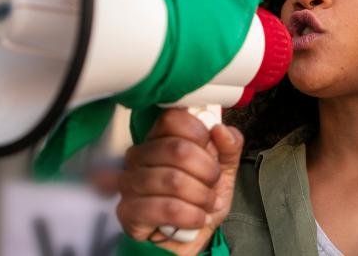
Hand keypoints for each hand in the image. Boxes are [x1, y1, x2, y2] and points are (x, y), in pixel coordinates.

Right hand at [116, 109, 243, 255]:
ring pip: (174, 180)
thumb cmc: (200, 201)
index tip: (210, 149)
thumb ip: (229, 146)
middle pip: (178, 149)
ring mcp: (130, 182)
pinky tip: (197, 217)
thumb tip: (223, 130)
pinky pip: (167, 207)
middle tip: (212, 183)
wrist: (190, 239)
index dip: (199, 133)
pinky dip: (192, 215)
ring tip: (207, 204)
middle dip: (208, 171)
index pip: (172, 119)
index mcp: (160, 139)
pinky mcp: (128, 210)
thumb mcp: (224, 170)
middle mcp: (140, 156)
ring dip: (202, 196)